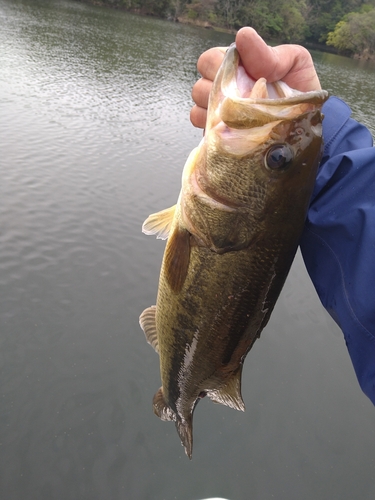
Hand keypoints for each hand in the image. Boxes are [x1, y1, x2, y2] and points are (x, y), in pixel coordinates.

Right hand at [190, 27, 321, 128]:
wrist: (307, 120)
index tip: (241, 76)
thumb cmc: (300, 87)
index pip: (208, 60)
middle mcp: (223, 86)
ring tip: (240, 115)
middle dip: (217, 92)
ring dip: (216, 112)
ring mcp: (219, 110)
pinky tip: (234, 128)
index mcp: (236, 65)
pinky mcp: (219, 132)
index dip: (217, 67)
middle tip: (242, 99)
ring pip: (198, 107)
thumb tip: (243, 36)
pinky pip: (203, 128)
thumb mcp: (294, 62)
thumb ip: (268, 53)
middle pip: (199, 86)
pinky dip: (214, 129)